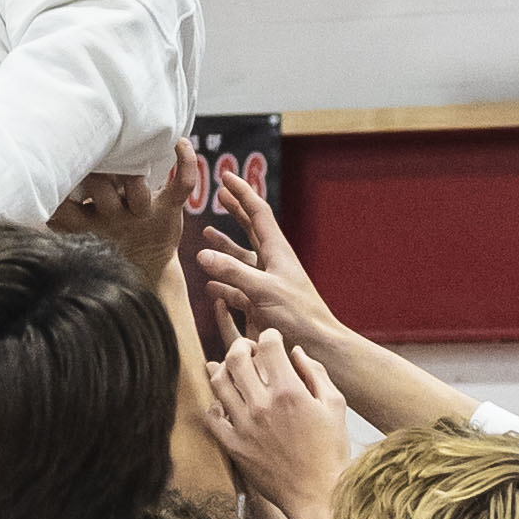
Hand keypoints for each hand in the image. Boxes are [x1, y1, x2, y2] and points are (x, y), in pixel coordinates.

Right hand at [49, 142, 192, 284]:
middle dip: (97, 167)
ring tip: (132, 147)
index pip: (61, 204)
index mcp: (83, 223)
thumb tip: (25, 190)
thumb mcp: (73, 233)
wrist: (146, 268)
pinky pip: (181, 184)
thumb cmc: (106, 240)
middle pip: (99, 187)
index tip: (54, 163)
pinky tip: (179, 141)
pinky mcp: (167, 210)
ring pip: (136, 187)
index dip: (57, 184)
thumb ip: (55, 215)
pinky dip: (184, 161)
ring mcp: (140, 213)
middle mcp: (110, 217)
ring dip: (134, 168)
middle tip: (96, 148)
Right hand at [194, 165, 342, 354]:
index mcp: (277, 251)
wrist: (316, 342)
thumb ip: (232, 272)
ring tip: (207, 234)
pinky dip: (221, 281)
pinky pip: (236, 285)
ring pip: (241, 256)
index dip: (241, 193)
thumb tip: (202, 254)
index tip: (225, 176)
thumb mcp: (263, 290)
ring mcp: (265, 281)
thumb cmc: (297, 315)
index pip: (257, 213)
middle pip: (250, 228)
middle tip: (219, 194)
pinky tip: (210, 284)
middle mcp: (272, 262)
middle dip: (234, 210)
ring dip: (224, 245)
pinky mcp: (260, 301)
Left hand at [205, 328, 349, 518]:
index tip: (272, 340)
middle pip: (235, 358)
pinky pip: (211, 417)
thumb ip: (316, 374)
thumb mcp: (335, 406)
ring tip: (231, 369)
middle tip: (248, 349)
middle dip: (241, 345)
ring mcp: (243, 426)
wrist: (317, 493)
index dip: (269, 336)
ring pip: (218, 384)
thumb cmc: (330, 450)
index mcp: (289, 392)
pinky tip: (224, 402)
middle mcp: (262, 406)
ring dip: (222, 369)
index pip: (268, 346)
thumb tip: (297, 352)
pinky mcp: (232, 445)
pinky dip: (215, 404)